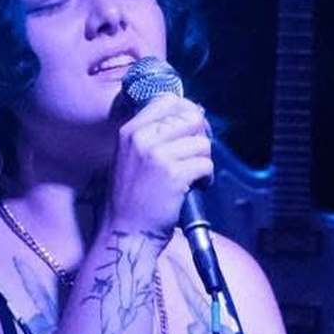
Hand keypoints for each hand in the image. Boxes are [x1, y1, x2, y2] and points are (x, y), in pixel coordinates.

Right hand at [106, 94, 211, 239]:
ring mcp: (158, 156)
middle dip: (200, 137)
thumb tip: (193, 114)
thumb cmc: (131, 197)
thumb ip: (153, 134)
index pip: (168, 100)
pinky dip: (207, 177)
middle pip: (190, 118)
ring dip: (204, 160)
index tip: (190, 131)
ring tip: (194, 175)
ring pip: (202, 143)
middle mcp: (142, 138)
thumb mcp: (130, 156)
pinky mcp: (174, 175)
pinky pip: (206, 164)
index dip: (186, 112)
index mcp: (130, 131)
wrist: (126, 232)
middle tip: (195, 156)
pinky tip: (197, 186)